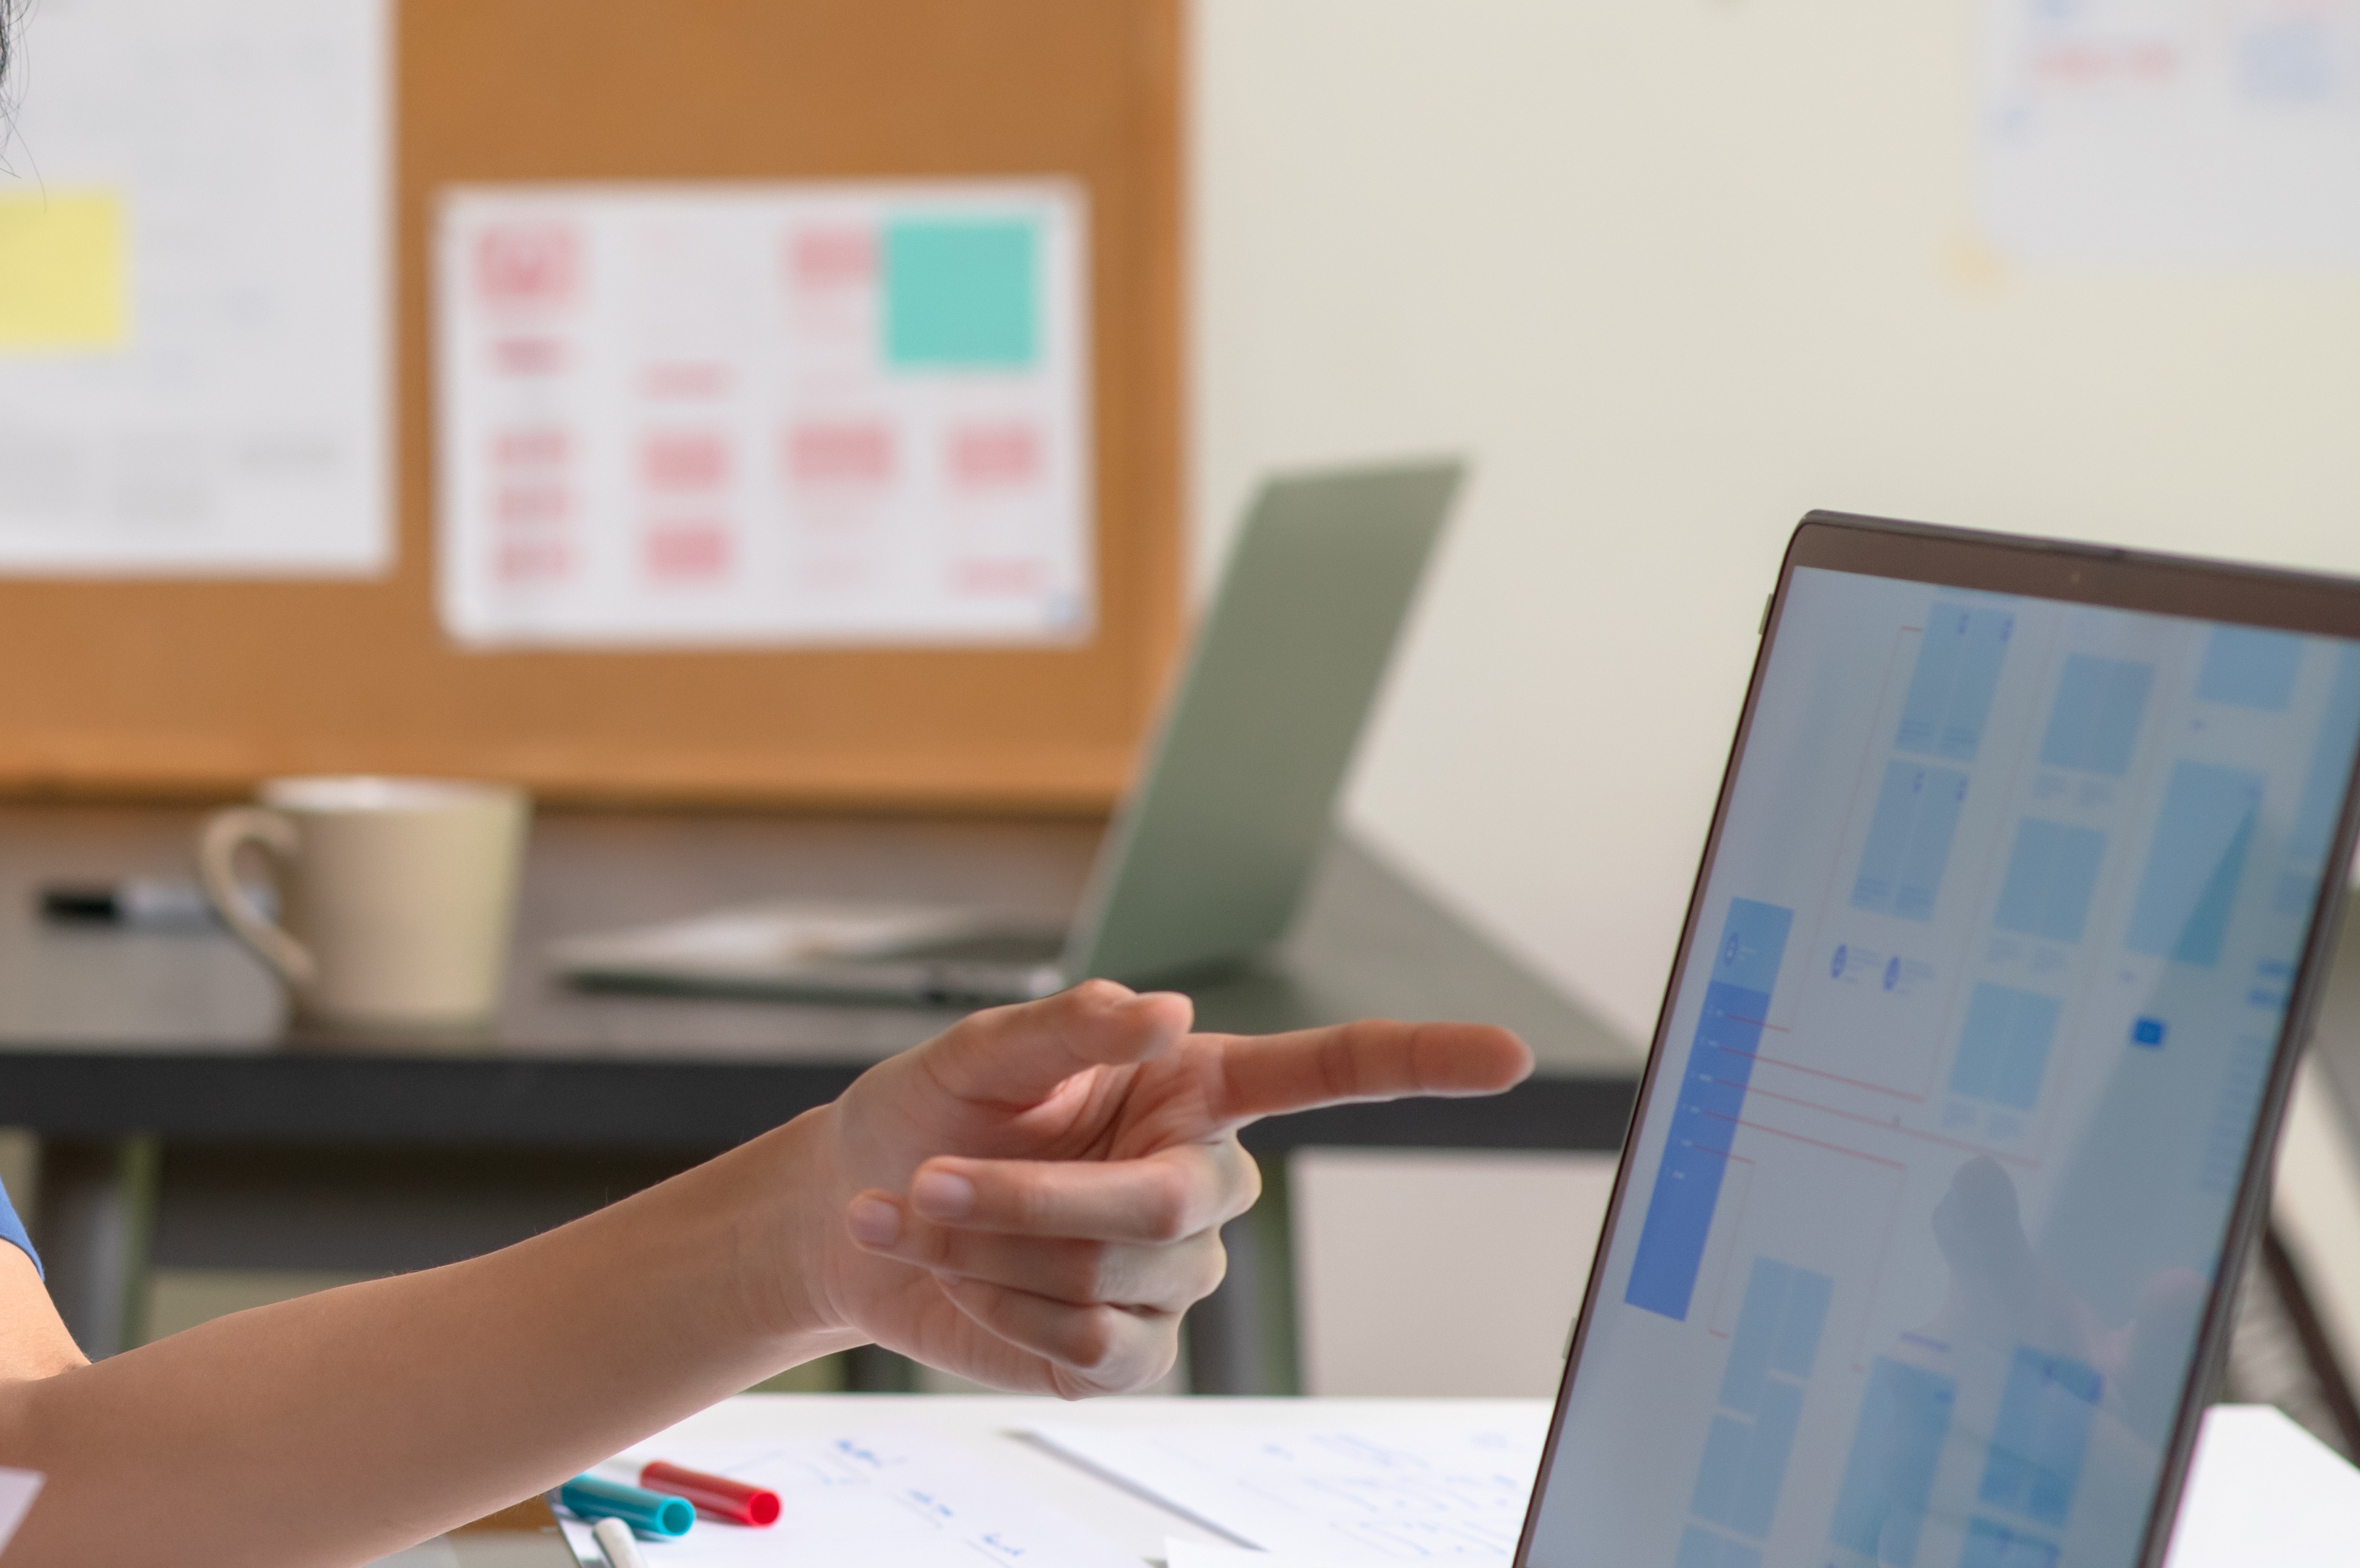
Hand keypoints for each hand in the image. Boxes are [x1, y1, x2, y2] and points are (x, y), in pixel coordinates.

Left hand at [803, 981, 1531, 1395]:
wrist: (852, 1211)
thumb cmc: (924, 1115)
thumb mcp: (976, 1052)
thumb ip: (1068, 1025)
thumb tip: (1161, 1008)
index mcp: (1189, 1090)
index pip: (1327, 1072)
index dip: (1419, 1064)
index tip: (1508, 1055)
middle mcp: (1199, 1182)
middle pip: (1168, 1207)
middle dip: (1031, 1201)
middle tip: (927, 1179)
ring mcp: (1173, 1274)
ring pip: (1114, 1279)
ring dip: (990, 1251)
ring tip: (915, 1213)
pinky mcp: (1131, 1351)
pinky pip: (1098, 1348)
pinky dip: (1005, 1313)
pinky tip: (958, 1281)